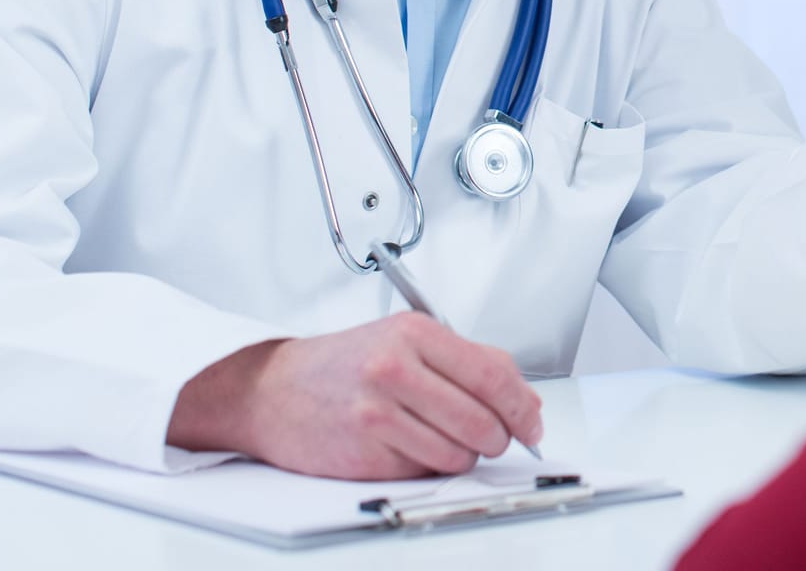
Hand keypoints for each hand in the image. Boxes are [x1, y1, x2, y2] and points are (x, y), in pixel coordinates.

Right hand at [168, 314, 541, 479]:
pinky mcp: (364, 453)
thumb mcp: (406, 341)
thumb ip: (469, 362)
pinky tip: (408, 447)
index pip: (494, 376)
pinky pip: (423, 472)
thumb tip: (526, 401)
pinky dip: (427, 466)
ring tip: (441, 439)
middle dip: (499, 438)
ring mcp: (377, 413)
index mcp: (414, 333)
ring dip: (463, 456)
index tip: (533, 424)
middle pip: (482, 420)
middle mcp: (394, 369)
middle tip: (493, 438)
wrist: (272, 390)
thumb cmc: (343, 365)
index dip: (524, 408)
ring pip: (458, 453)